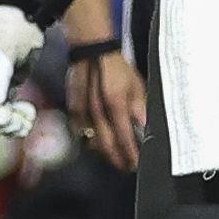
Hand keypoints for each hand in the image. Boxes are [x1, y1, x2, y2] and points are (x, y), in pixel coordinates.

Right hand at [0, 3, 43, 141]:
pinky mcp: (1, 95)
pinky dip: (16, 122)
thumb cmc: (10, 26)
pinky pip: (3, 118)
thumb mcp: (2, 45)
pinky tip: (29, 113)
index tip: (7, 114)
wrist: (24, 16)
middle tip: (21, 118)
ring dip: (9, 127)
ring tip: (29, 117)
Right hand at [75, 44, 144, 171]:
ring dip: (104, 153)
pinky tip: (97, 144)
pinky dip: (90, 141)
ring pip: (92, 141)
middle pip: (107, 145)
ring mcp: (83, 112)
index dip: (130, 154)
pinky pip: (81, 132)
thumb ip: (140, 107)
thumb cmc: (116, 67)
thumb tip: (145, 128)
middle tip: (126, 167)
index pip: (124, 137)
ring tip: (114, 158)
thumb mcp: (136, 84)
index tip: (135, 163)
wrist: (92, 51)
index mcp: (116, 104)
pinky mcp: (73, 109)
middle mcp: (98, 112)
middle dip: (117, 159)